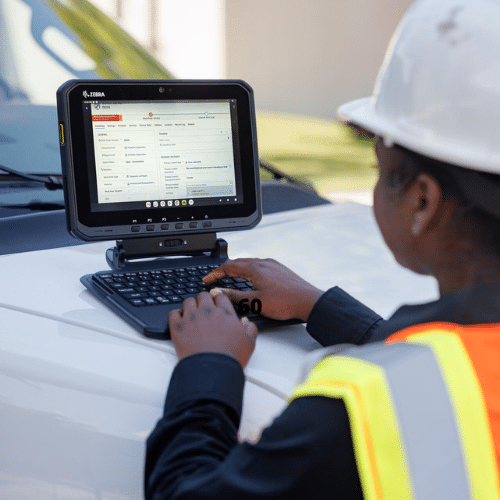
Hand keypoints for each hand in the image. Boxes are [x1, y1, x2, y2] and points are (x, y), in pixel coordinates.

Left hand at [169, 290, 257, 367]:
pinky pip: (173, 313)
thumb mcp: (249, 342)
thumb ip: (250, 329)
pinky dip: (176, 314)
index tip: (217, 302)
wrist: (212, 369)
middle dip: (204, 300)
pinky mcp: (178, 327)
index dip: (218, 299)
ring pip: (188, 301)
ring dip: (191, 305)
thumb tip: (247, 323)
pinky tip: (180, 319)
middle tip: (204, 308)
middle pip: (203, 296)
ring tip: (192, 313)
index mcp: (225, 313)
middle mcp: (207, 312)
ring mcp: (191, 318)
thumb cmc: (230, 357)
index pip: (220, 297)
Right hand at [203, 258, 323, 321]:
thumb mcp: (255, 302)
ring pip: (250, 263)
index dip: (215, 273)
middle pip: (239, 262)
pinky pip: (261, 265)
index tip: (207, 279)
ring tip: (231, 277)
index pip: (229, 266)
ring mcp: (274, 265)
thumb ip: (235, 296)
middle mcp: (264, 263)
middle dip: (225, 269)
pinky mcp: (281, 269)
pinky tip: (252, 278)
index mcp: (256, 269)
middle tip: (216, 278)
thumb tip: (219, 292)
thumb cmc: (285, 303)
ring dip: (238, 268)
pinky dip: (250, 270)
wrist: (309, 301)